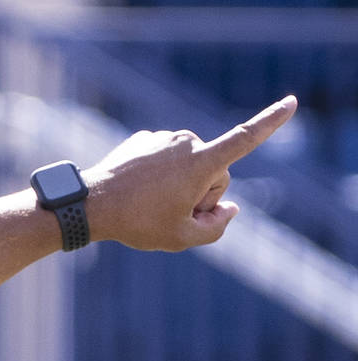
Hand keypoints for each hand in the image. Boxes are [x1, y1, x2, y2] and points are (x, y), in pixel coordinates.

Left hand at [84, 96, 297, 251]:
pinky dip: (158, 176)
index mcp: (201, 162)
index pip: (245, 140)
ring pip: (188, 167)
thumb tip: (230, 209)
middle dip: (201, 195)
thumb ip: (216, 227)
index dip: (271, 123)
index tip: (292, 102)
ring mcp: (162, 138)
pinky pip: (165, 161)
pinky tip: (137, 190)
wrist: (88, 205)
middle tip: (170, 213)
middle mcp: (186, 141)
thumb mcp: (181, 238)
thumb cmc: (136, 223)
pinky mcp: (144, 140)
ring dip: (179, 186)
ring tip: (149, 203)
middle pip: (214, 173)